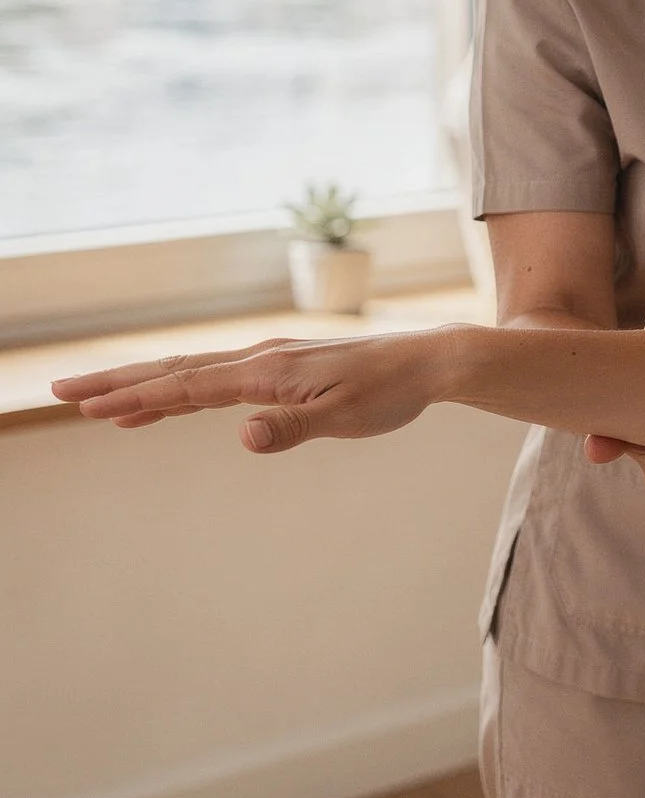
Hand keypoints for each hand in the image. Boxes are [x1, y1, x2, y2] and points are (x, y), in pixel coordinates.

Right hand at [51, 331, 455, 453]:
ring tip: (100, 405)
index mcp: (267, 372)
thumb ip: (292, 429)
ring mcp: (271, 361)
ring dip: (146, 387)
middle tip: (61, 392)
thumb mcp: (346, 419)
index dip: (135, 397)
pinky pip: (220, 379)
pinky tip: (173, 405)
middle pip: (175, 371)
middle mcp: (261, 360)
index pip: (186, 386)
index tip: (86, 406)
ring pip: (194, 374)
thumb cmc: (392, 393)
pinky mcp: (284, 368)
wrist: (430, 361)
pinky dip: (186, 390)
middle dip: (119, 383)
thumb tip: (243, 437)